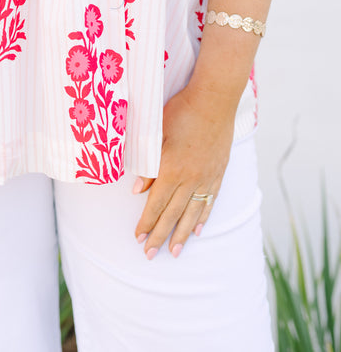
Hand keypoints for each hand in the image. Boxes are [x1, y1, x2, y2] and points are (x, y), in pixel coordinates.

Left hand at [132, 83, 235, 258]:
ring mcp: (207, 178)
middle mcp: (190, 179)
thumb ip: (147, 163)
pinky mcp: (219, 173)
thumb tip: (135, 189)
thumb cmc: (182, 111)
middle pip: (172, 214)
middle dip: (160, 236)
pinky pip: (210, 202)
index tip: (137, 238)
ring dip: (182, 234)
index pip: (155, 204)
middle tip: (150, 255)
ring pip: (192, 213)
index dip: (146, 223)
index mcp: (172, 169)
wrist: (215, 100)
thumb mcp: (157, 133)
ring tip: (175, 252)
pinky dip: (203, 217)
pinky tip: (198, 230)